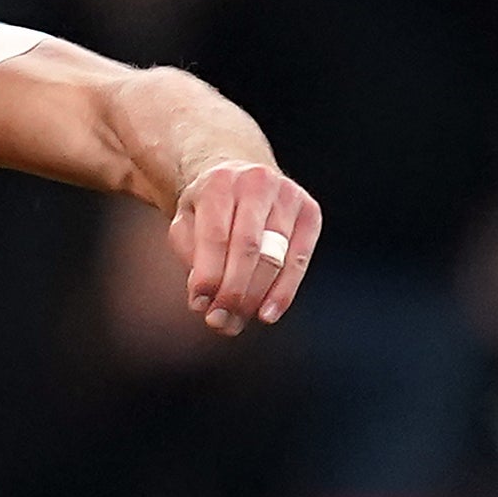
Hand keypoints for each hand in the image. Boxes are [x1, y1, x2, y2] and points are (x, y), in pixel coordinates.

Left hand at [170, 158, 320, 335]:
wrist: (241, 175)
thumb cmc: (210, 206)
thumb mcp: (187, 220)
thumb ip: (189, 255)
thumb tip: (204, 300)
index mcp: (220, 182)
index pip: (215, 235)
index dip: (208, 275)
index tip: (199, 305)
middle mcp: (257, 183)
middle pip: (248, 248)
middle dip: (233, 291)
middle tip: (219, 320)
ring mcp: (288, 195)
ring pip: (275, 257)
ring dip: (255, 296)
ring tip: (237, 320)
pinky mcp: (310, 212)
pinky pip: (299, 260)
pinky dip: (283, 292)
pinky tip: (267, 313)